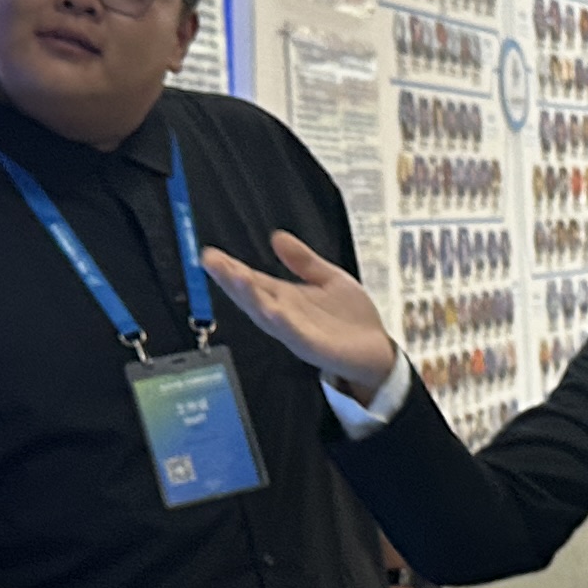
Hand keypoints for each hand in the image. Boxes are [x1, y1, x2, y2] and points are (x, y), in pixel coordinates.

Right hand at [201, 230, 400, 394]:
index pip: (253, 281)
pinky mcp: (314, 346)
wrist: (377, 350)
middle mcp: (285, 315)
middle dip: (230, 279)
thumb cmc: (351, 319)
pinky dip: (282, 323)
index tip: (210, 254)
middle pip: (252, 296)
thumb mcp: (328, 278)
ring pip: (266, 314)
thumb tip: (277, 236)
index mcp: (286, 298)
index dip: (231, 268)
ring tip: (235, 277)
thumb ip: (303, 260)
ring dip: (250, 297)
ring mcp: (296, 331)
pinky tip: (272, 310)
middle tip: (211, 261)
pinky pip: (294, 334)